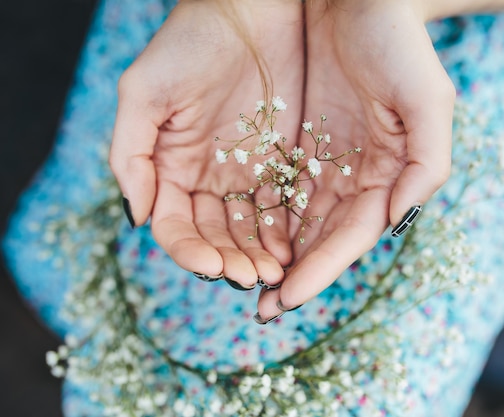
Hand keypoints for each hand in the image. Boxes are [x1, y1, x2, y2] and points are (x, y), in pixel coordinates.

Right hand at [109, 0, 303, 288]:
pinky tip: (293, 251)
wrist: (249, 12)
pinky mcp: (280, 163)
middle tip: (252, 279)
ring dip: (258, 256)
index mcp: (170, 169)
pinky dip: (285, 233)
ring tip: (275, 274)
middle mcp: (205, 179)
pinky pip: (281, 207)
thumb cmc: (191, 44)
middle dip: (230, 262)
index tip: (212, 267)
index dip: (190, 253)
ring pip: (248, 230)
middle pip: (214, 237)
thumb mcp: (145, 92)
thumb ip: (131, 154)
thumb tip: (137, 216)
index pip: (175, 227)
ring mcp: (244, 173)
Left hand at [257, 0, 454, 318]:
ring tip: (241, 282)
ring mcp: (327, 162)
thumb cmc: (398, 44)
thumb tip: (396, 220)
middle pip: (323, 240)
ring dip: (274, 255)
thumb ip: (426, 163)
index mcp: (387, 176)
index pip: (352, 236)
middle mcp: (357, 178)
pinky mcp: (301, 144)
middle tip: (260, 310)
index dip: (323, 269)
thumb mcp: (427, 98)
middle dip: (294, 275)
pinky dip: (261, 217)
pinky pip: (277, 188)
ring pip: (298, 222)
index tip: (288, 298)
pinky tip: (239, 238)